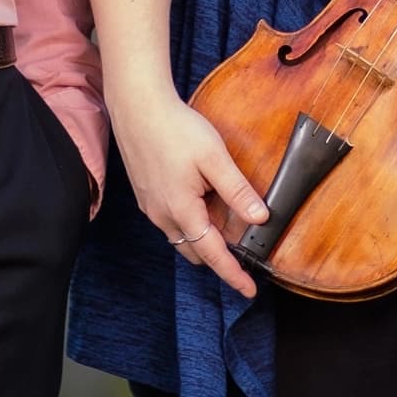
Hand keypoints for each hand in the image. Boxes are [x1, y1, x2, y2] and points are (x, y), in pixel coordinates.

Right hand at [108, 86, 268, 297]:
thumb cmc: (175, 128)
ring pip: (180, 236)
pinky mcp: (145, 194)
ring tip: (222, 223)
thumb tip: (259, 218)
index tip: (249, 290)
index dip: (233, 274)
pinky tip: (198, 201)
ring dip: (201, 237)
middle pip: (194, 251)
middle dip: (217, 257)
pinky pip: (169, 221)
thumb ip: (237, 191)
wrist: (137, 106)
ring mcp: (150, 206)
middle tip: (241, 252)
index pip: (213, 255)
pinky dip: (187, 222)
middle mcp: (162, 215)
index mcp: (182, 210)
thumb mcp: (214, 158)